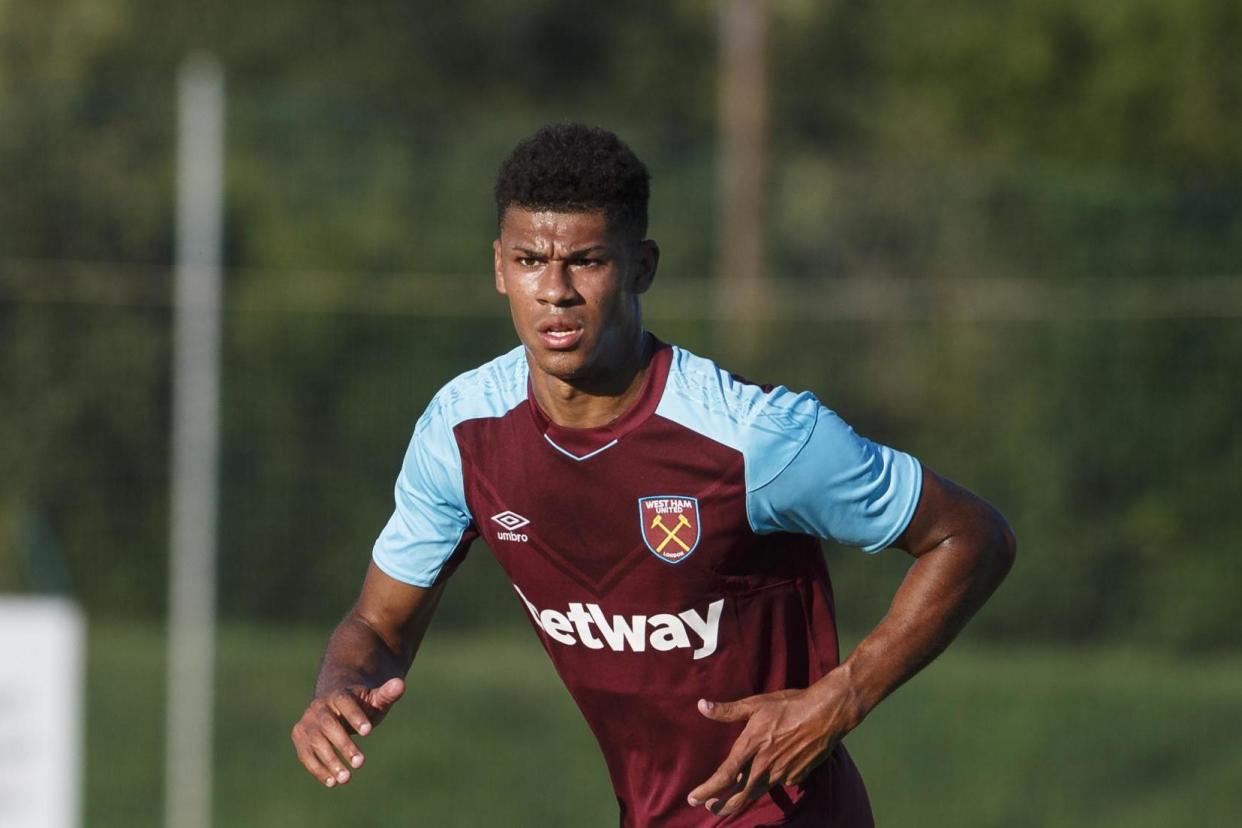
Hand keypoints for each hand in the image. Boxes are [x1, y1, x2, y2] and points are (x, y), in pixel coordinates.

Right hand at [290, 677, 404, 787]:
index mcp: (339, 694)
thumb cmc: (361, 704)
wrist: (334, 704)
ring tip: (347, 778)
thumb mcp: (375, 699)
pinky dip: (318, 769)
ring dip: (330, 761)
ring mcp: (307, 722)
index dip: (355, 717)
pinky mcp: (300, 738)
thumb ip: (387, 694)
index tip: (368, 732)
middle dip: (344, 744)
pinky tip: (333, 782)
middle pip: (329, 724)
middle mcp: (319, 707)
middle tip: (361, 763)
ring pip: (316, 742)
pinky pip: (305, 755)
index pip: (345, 703)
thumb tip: (400, 684)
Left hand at [686, 680, 859, 816]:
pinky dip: (769, 783)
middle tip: (710, 807)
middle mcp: (764, 765)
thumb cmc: (789, 706)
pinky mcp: (796, 776)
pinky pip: (777, 783)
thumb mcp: (755, 704)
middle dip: (722, 805)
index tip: (693, 798)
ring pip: (756, 793)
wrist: (825, 714)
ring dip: (741, 799)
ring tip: (731, 802)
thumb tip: (701, 705)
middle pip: (739, 795)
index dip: (707, 790)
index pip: (724, 776)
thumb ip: (727, 710)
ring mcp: (781, 773)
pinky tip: (768, 775)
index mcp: (751, 746)